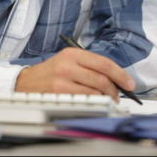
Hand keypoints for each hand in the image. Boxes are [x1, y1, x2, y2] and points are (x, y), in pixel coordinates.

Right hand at [15, 48, 134, 101]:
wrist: (26, 82)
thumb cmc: (51, 72)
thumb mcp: (68, 61)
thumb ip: (89, 66)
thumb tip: (115, 78)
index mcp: (73, 53)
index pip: (103, 62)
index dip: (120, 74)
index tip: (129, 83)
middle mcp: (68, 64)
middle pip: (101, 78)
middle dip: (115, 90)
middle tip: (118, 95)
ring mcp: (63, 79)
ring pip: (95, 91)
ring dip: (105, 98)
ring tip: (105, 99)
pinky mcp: (59, 92)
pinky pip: (84, 100)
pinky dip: (94, 102)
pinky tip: (93, 102)